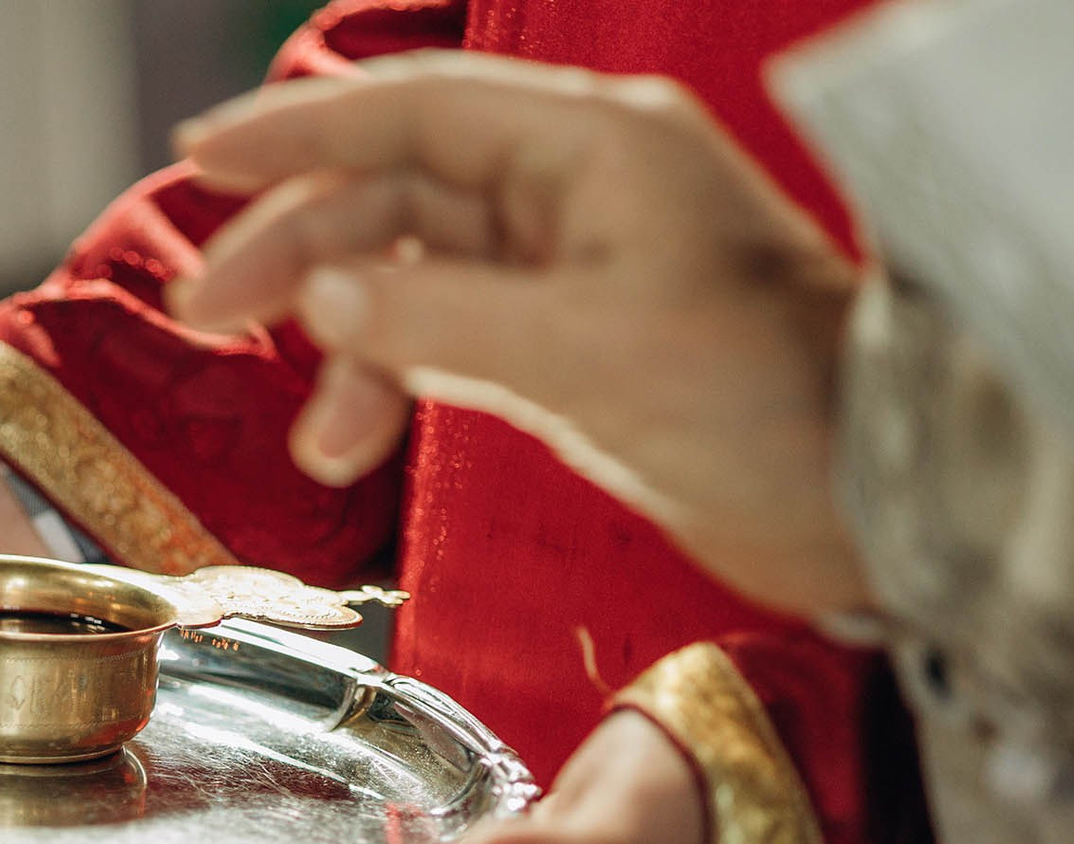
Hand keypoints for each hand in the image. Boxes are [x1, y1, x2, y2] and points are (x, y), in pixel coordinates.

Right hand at [169, 55, 869, 617]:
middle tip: (207, 309)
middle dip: (297, 248)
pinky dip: (393, 385)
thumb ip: (438, 321)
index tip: (198, 153)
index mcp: (595, 148)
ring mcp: (574, 270)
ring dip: (346, 347)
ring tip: (312, 440)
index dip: (298, 128)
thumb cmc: (770, 406)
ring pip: (413, 277)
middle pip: (397, 192)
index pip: (414, 113)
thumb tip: (317, 296)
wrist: (876, 499)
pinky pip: (448, 341)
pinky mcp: (574, 347)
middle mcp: (579, 192)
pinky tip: (355, 444)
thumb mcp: (587, 354)